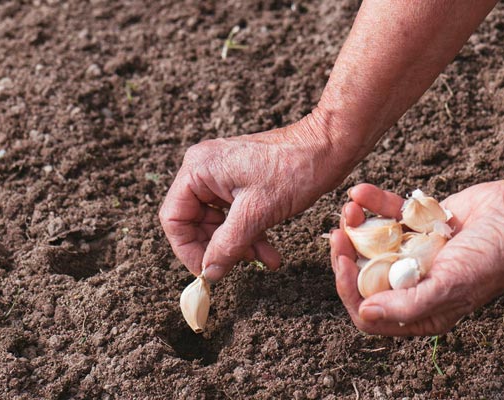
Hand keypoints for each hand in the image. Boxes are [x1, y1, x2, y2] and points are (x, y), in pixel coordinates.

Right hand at [160, 113, 349, 282]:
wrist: (329, 147)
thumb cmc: (293, 170)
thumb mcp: (256, 214)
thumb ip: (226, 245)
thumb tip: (209, 273)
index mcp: (198, 169)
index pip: (174, 218)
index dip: (188, 249)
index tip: (207, 271)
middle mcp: (205, 169)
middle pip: (195, 222)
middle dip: (219, 248)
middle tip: (238, 265)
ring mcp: (224, 174)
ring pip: (218, 222)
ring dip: (238, 245)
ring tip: (264, 260)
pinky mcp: (243, 181)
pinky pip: (235, 214)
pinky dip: (250, 234)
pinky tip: (269, 253)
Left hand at [330, 181, 503, 335]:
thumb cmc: (492, 258)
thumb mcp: (451, 288)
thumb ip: (407, 305)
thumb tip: (366, 313)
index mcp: (420, 309)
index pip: (370, 312)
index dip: (350, 291)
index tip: (344, 263)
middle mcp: (413, 283)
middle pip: (364, 276)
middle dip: (346, 256)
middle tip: (337, 234)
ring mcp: (413, 253)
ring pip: (371, 243)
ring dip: (355, 226)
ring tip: (349, 208)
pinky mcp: (417, 226)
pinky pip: (387, 215)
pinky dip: (372, 203)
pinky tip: (360, 192)